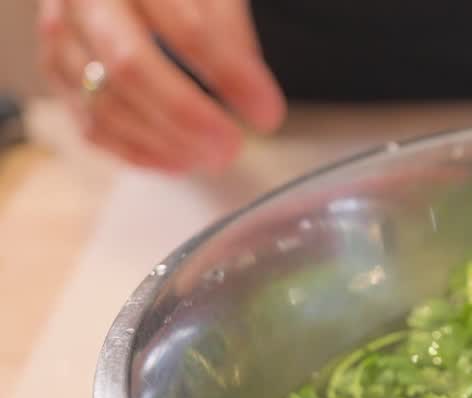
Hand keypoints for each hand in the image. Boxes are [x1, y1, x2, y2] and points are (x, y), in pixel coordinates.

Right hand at [37, 0, 284, 172]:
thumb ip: (228, 25)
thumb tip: (248, 83)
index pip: (186, 28)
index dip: (231, 76)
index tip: (267, 112)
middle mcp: (83, 2)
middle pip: (131, 68)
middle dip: (187, 116)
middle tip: (232, 146)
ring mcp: (61, 38)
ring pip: (105, 103)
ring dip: (165, 142)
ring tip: (214, 156)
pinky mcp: (56, 74)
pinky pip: (91, 125)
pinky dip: (138, 151)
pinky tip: (180, 160)